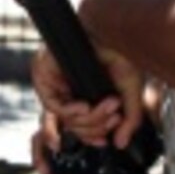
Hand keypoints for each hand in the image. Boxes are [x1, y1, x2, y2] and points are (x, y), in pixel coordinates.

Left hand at [29, 44, 145, 149]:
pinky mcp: (44, 76)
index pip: (79, 126)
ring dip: (89, 119)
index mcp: (83, 95)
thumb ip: (130, 119)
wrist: (113, 30)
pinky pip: (53, 105)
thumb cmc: (121, 54)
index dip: (91, 137)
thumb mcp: (130, 92)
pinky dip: (72, 110)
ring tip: (108, 108)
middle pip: (71, 127)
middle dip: (95, 129)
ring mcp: (55, 85)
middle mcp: (67, 92)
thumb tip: (121, 143)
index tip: (106, 141)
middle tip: (114, 119)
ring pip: (64, 119)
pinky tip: (87, 106)